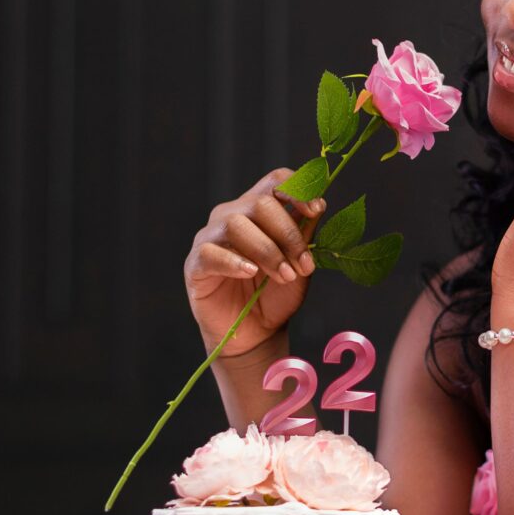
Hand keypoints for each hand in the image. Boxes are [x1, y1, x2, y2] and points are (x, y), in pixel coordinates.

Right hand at [185, 166, 327, 359]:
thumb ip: (305, 236)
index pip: (275, 181)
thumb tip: (318, 206)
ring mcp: (210, 237)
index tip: (316, 210)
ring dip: (268, 251)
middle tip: (304, 266)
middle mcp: (231, 215)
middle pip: (259, 204)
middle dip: (288, 235)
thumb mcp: (299, 265)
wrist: (256, 332)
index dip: (297, 189)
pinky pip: (211, 253)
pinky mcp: (195, 263)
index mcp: (258, 209)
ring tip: (285, 277)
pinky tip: (250, 273)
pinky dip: (234, 262)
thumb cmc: (276, 294)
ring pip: (236, 225)